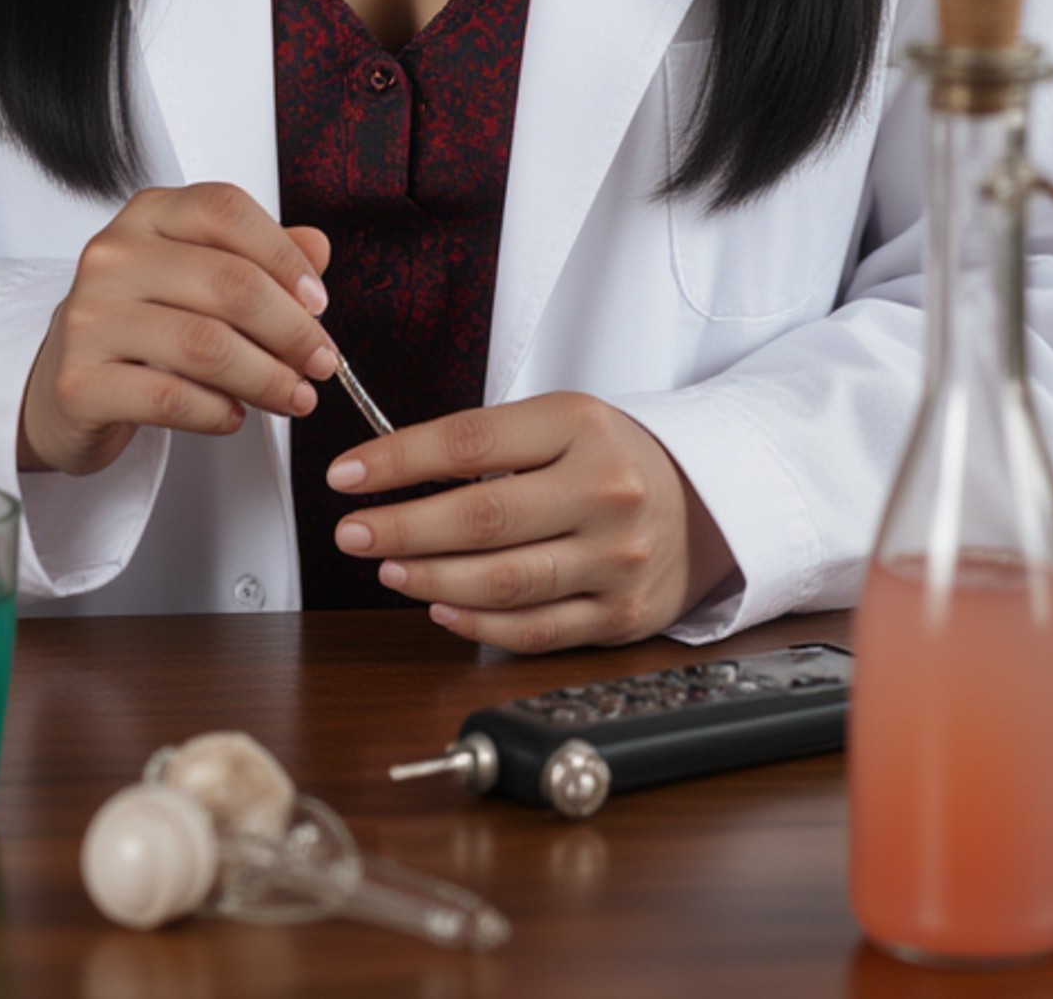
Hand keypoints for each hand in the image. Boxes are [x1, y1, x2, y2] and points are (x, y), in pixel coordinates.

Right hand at [20, 183, 334, 476]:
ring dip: (266, 377)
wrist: (63, 386)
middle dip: (292, 330)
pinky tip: (234, 415)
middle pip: (228, 282)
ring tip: (293, 396)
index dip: (283, 255)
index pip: (225, 210)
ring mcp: (89, 318)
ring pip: (205, 344)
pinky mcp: (78, 382)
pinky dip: (218, 412)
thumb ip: (257, 256)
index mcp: (147, 215)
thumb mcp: (197, 276)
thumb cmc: (139, 326)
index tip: (318, 302)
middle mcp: (113, 256)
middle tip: (322, 363)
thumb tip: (317, 247)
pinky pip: (170, 398)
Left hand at [324, 393, 736, 652]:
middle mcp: (605, 490)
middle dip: (403, 527)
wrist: (705, 502)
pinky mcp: (622, 614)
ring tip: (389, 568)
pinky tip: (439, 608)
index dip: (398, 460)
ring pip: (504, 581)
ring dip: (431, 578)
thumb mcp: (560, 423)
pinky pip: (535, 630)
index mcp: (581, 426)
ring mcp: (617, 557)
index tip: (346, 474)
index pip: (470, 441)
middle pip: (483, 516)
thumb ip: (488, 447)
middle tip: (351, 532)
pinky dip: (477, 625)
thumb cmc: (610, 457)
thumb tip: (392, 475)